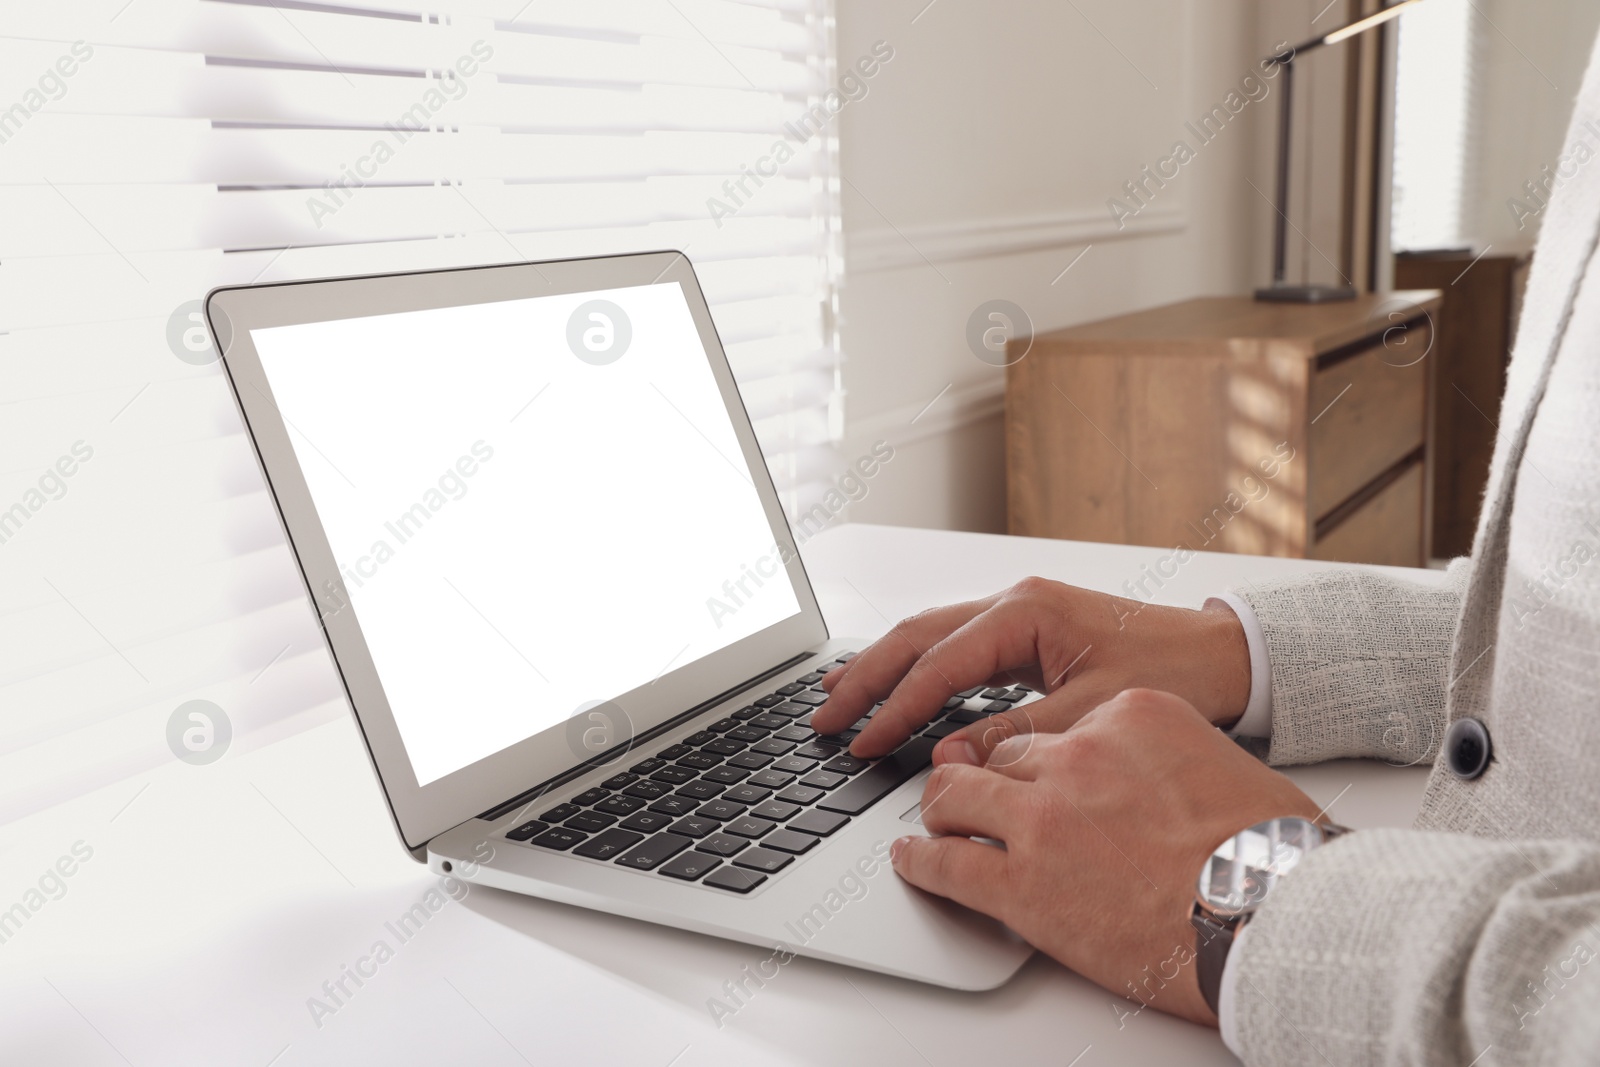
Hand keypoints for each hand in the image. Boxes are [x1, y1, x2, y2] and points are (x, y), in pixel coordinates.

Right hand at [810, 577, 1251, 760]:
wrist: (1227, 654)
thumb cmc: (1176, 670)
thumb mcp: (1092, 711)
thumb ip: (1018, 734)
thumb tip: (954, 757)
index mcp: (1025, 611)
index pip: (937, 665)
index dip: (894, 708)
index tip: (860, 742)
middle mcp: (1014, 602)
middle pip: (916, 637)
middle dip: (866, 678)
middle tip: (822, 717)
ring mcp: (1019, 612)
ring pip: (930, 636)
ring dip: (884, 668)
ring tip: (838, 695)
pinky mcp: (1027, 630)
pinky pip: (956, 647)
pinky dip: (919, 669)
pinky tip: (898, 687)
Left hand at [889, 688, 1322, 1024]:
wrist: (1274, 913)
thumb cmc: (1271, 854)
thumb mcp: (1222, 767)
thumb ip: (1171, 760)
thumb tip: (1163, 786)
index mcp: (1130, 716)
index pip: (1056, 729)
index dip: (1040, 759)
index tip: (1037, 775)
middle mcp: (1077, 756)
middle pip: (1001, 756)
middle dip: (982, 777)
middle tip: (970, 796)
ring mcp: (1043, 817)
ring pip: (955, 793)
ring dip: (940, 808)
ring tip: (933, 823)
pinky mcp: (1021, 882)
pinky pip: (946, 862)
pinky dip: (919, 861)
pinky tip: (912, 860)